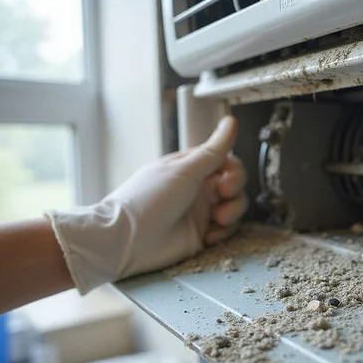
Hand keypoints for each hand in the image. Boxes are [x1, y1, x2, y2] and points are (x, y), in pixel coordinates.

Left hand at [46, 116, 246, 293]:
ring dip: (232, 213)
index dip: (234, 171)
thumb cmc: (147, 201)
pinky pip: (227, 230)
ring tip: (218, 219)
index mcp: (191, 167)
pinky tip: (209, 235)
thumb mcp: (185, 170)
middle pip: (235, 185)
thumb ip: (213, 150)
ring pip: (235, 207)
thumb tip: (230, 122)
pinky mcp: (201, 234)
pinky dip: (223, 232)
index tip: (227, 180)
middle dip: (235, 192)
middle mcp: (197, 188)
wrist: (127, 240)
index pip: (226, 162)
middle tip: (224, 196)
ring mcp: (200, 211)